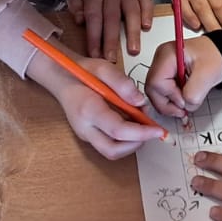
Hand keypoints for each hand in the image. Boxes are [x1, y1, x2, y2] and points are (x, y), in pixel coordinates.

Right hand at [31, 51, 164, 158]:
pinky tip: (131, 124)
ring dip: (131, 143)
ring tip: (141, 123)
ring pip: (111, 152)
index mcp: (88, 110)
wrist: (62, 78)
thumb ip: (123, 84)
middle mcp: (84, 128)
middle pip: (113, 150)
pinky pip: (109, 146)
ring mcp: (85, 135)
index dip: (141, 133)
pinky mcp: (88, 137)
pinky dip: (124, 140)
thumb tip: (141, 102)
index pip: (118, 131)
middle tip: (151, 129)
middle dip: (137, 144)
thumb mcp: (104, 68)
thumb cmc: (82, 72)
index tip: (159, 130)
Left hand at [67, 0, 152, 57]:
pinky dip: (148, 13)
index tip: (94, 55)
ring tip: (134, 50)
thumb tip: (80, 21)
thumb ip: (76, 3)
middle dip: (112, 41)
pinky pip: (146, 0)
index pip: (93, 18)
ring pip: (132, 12)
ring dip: (133, 32)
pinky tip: (147, 27)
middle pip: (112, 19)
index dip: (94, 38)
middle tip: (112, 59)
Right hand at [146, 35, 221, 116]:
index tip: (185, 101)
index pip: (156, 82)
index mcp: (167, 55)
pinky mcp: (165, 74)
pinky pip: (161, 92)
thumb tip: (184, 105)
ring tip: (185, 104)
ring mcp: (161, 67)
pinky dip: (171, 100)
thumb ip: (194, 93)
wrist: (219, 53)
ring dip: (169, 104)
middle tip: (182, 111)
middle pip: (152, 89)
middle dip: (166, 104)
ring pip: (155, 93)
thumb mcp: (207, 75)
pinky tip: (183, 98)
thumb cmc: (214, 57)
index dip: (170, 96)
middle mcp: (160, 60)